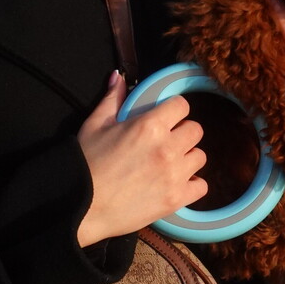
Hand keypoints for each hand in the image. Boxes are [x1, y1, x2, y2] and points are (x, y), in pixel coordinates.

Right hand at [75, 72, 207, 246]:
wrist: (82, 207)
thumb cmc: (86, 163)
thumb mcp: (95, 125)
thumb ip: (112, 99)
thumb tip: (119, 76)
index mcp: (149, 125)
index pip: (182, 105)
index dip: (173, 110)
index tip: (165, 117)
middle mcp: (167, 148)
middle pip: (196, 130)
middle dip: (182, 133)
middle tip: (166, 142)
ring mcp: (174, 175)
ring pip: (200, 157)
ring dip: (187, 158)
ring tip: (169, 164)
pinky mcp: (176, 199)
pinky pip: (201, 186)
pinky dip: (191, 185)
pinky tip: (175, 183)